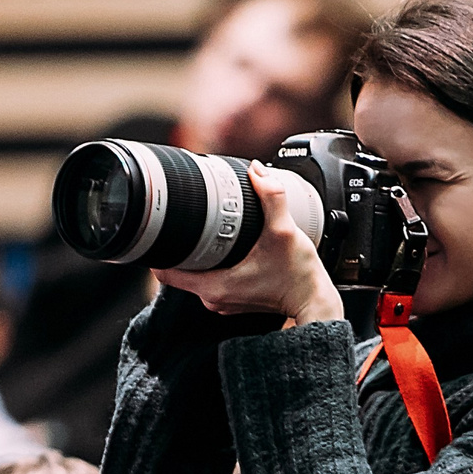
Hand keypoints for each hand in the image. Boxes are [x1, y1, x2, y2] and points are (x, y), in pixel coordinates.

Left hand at [155, 164, 344, 328]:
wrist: (316, 302)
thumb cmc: (300, 277)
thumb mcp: (285, 231)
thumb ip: (271, 197)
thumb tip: (258, 171)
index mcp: (215, 286)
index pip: (164, 273)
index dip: (156, 250)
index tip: (158, 229)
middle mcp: (214, 298)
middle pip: (177, 270)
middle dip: (177, 245)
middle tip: (183, 220)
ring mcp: (223, 301)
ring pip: (193, 274)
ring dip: (195, 253)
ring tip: (203, 230)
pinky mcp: (234, 298)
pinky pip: (210, 278)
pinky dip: (210, 262)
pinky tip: (222, 246)